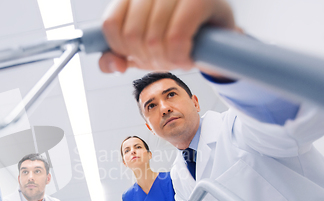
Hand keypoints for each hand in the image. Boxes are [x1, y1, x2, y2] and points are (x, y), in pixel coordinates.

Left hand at [99, 0, 235, 72]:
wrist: (218, 40)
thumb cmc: (175, 40)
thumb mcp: (140, 51)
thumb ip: (116, 57)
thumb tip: (115, 65)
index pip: (111, 24)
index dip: (120, 48)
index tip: (136, 54)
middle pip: (132, 34)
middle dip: (147, 58)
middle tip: (163, 59)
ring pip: (152, 38)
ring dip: (165, 60)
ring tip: (177, 58)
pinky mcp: (200, 0)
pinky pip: (176, 37)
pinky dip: (179, 57)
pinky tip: (187, 58)